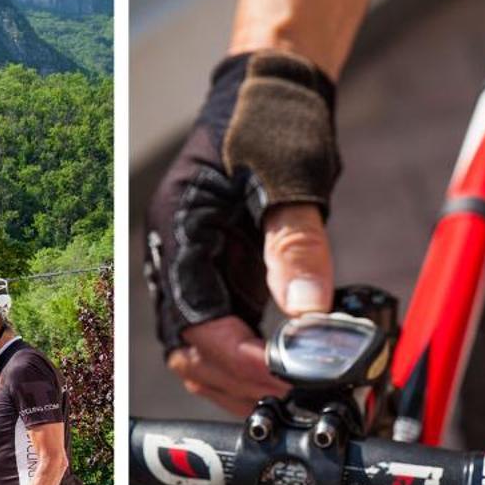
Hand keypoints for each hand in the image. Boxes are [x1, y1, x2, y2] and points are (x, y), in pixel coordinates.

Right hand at [145, 53, 338, 415]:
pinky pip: (224, 330)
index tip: (285, 375)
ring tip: (288, 395)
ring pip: (200, 348)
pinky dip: (249, 357)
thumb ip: (297, 247)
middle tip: (289, 397)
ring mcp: (195, 266)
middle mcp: (176, 254)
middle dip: (234, 380)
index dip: (239, 357)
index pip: (196, 319)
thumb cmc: (274, 120)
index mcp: (180, 228)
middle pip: (187, 347)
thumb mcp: (290, 178)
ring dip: (237, 378)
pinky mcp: (220, 271)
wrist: (272, 87)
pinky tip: (287, 368)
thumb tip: (309, 314)